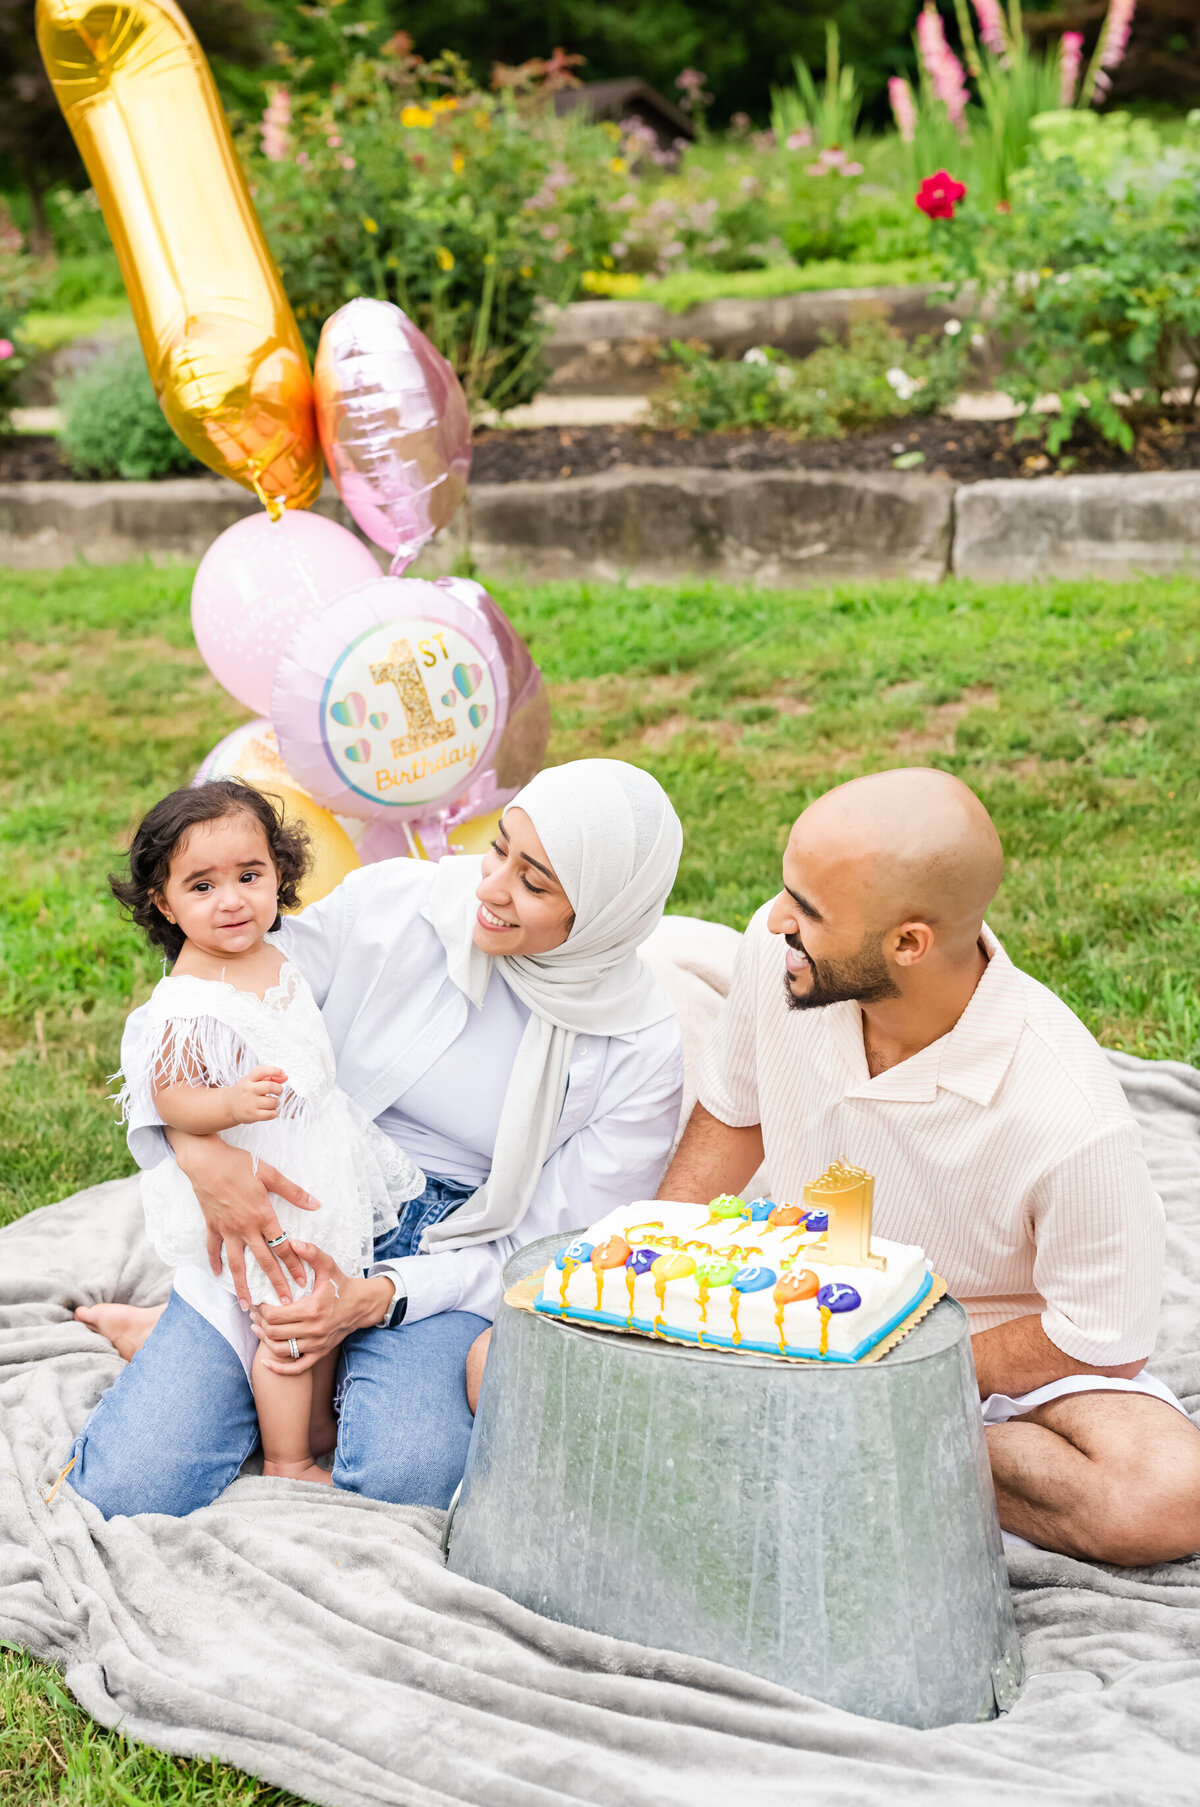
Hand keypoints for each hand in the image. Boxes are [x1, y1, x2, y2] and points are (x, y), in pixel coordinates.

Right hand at [167, 1130, 320, 1307]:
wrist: (205, 1161)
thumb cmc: (239, 1164)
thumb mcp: (270, 1174)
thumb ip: (293, 1192)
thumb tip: (315, 1204)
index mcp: (263, 1216)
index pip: (283, 1247)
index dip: (294, 1265)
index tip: (302, 1282)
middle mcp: (245, 1228)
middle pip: (263, 1261)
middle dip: (275, 1283)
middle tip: (283, 1304)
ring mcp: (227, 1229)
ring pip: (237, 1263)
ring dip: (242, 1285)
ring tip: (247, 1304)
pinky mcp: (212, 1225)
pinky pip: (213, 1248)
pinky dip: (215, 1261)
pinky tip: (218, 1274)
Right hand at [226, 1064, 286, 1123]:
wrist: (229, 1106)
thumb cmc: (245, 1091)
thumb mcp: (253, 1081)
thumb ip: (270, 1077)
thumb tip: (286, 1076)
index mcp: (249, 1079)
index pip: (261, 1071)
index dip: (274, 1070)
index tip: (282, 1072)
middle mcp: (248, 1090)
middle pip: (270, 1087)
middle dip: (279, 1089)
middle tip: (278, 1092)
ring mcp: (249, 1103)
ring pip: (273, 1102)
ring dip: (276, 1102)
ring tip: (271, 1103)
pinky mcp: (252, 1115)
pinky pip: (271, 1114)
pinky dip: (275, 1113)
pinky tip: (271, 1111)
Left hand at [251, 1244, 394, 1374]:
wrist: (361, 1305)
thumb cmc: (341, 1284)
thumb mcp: (328, 1265)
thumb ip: (311, 1253)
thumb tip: (291, 1242)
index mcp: (314, 1309)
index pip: (277, 1315)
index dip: (262, 1310)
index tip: (257, 1302)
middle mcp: (315, 1329)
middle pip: (275, 1333)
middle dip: (260, 1323)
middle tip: (253, 1313)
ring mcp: (317, 1344)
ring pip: (282, 1350)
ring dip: (265, 1340)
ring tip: (257, 1328)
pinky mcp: (320, 1353)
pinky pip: (297, 1368)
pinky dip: (279, 1369)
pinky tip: (265, 1363)